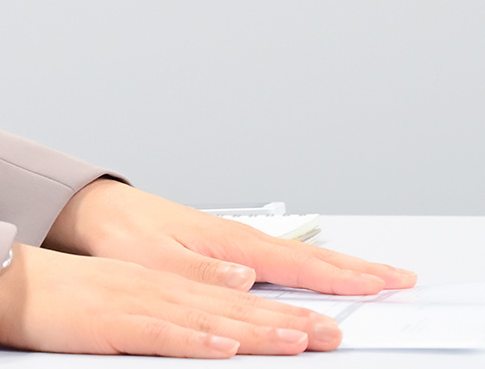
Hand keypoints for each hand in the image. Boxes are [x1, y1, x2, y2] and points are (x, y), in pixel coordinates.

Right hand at [0, 243, 341, 356]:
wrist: (5, 281)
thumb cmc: (56, 299)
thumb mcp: (117, 304)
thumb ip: (162, 317)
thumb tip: (210, 332)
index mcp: (158, 285)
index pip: (229, 300)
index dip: (277, 311)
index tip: (318, 324)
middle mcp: (155, 288)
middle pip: (231, 306)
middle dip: (285, 320)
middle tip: (332, 333)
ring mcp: (135, 302)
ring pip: (208, 317)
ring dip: (256, 328)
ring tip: (299, 339)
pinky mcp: (112, 322)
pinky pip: (160, 332)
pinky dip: (195, 338)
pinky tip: (224, 345)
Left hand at [45, 180, 415, 294]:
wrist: (94, 211)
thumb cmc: (120, 233)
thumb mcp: (155, 258)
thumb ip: (202, 272)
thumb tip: (246, 279)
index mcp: (227, 244)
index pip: (296, 265)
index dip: (340, 277)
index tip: (380, 283)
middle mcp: (236, 241)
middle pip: (308, 259)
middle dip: (356, 269)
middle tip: (400, 278)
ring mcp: (230, 243)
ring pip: (296, 258)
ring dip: (337, 269)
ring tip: (374, 276)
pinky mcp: (219, 249)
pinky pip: (276, 261)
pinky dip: (305, 268)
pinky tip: (314, 277)